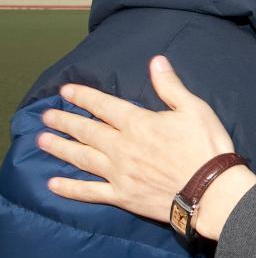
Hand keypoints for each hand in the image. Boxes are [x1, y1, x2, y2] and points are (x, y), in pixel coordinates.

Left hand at [38, 55, 252, 237]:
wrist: (211, 190)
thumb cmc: (207, 147)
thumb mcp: (195, 109)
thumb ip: (171, 87)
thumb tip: (156, 61)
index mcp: (138, 123)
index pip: (104, 106)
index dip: (84, 96)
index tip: (66, 91)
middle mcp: (121, 146)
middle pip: (87, 130)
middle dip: (65, 121)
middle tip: (46, 116)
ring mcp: (118, 172)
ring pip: (82, 157)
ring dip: (60, 148)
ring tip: (42, 141)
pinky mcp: (122, 195)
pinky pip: (90, 191)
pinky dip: (70, 188)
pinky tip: (53, 184)